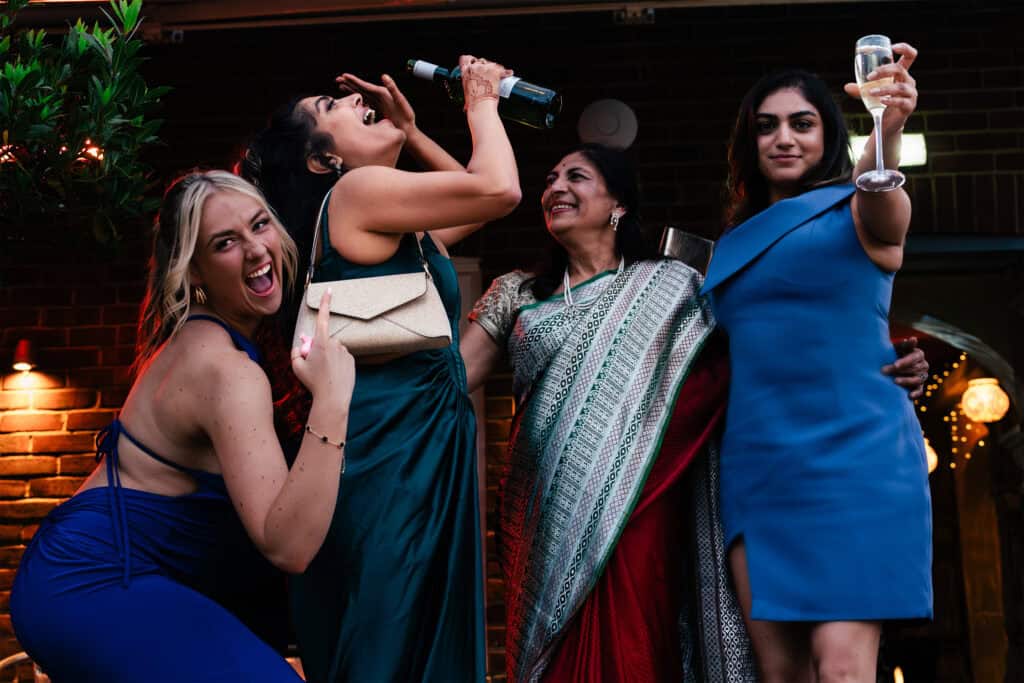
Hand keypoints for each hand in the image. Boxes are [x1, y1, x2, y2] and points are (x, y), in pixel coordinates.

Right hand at [291, 288, 355, 403]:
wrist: (332, 398)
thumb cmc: (313, 382)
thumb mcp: (297, 366)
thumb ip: (296, 352)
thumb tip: (301, 346)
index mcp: (321, 342)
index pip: (322, 317)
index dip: (325, 303)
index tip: (329, 290)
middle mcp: (335, 344)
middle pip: (323, 341)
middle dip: (318, 349)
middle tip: (314, 366)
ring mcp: (345, 352)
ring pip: (333, 350)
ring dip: (328, 357)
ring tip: (324, 374)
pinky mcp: (352, 361)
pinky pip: (341, 358)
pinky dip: (336, 364)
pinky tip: (333, 376)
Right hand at [336, 72, 415, 133]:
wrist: (408, 129)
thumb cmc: (405, 116)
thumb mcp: (400, 101)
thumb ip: (393, 88)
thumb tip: (384, 76)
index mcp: (383, 92)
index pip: (365, 85)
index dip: (354, 81)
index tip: (344, 75)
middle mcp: (380, 95)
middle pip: (361, 87)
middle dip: (349, 83)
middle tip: (337, 79)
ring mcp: (378, 101)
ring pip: (362, 93)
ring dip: (351, 88)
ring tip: (341, 85)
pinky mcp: (378, 108)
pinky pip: (365, 100)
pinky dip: (357, 96)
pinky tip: (352, 95)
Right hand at [458, 55, 512, 112]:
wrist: (481, 106)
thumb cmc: (474, 103)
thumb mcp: (466, 91)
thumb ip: (469, 84)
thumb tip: (472, 88)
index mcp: (465, 72)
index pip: (465, 58)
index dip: (471, 60)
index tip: (475, 63)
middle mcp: (474, 68)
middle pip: (481, 60)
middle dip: (485, 66)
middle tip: (488, 74)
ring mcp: (485, 69)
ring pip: (492, 64)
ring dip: (495, 69)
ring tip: (497, 77)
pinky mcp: (495, 72)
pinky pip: (502, 69)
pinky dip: (506, 72)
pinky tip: (509, 73)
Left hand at [844, 42, 917, 135]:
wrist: (885, 122)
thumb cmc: (879, 102)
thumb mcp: (869, 93)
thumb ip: (860, 88)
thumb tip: (846, 86)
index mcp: (901, 74)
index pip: (910, 56)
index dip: (904, 48)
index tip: (892, 47)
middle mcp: (908, 81)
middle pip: (900, 69)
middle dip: (884, 70)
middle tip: (869, 77)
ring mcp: (910, 94)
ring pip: (900, 87)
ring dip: (884, 88)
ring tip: (871, 92)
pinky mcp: (909, 106)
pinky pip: (901, 101)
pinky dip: (890, 100)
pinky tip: (882, 101)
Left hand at [882, 336, 928, 399]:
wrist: (894, 367)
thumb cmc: (895, 354)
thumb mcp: (898, 348)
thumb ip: (904, 345)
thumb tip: (912, 338)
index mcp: (919, 354)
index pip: (914, 358)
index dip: (905, 361)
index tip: (895, 364)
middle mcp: (923, 365)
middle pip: (913, 369)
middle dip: (899, 370)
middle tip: (884, 371)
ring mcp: (923, 376)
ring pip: (916, 379)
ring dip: (905, 381)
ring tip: (895, 381)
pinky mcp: (920, 386)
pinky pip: (920, 391)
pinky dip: (915, 394)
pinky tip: (909, 396)